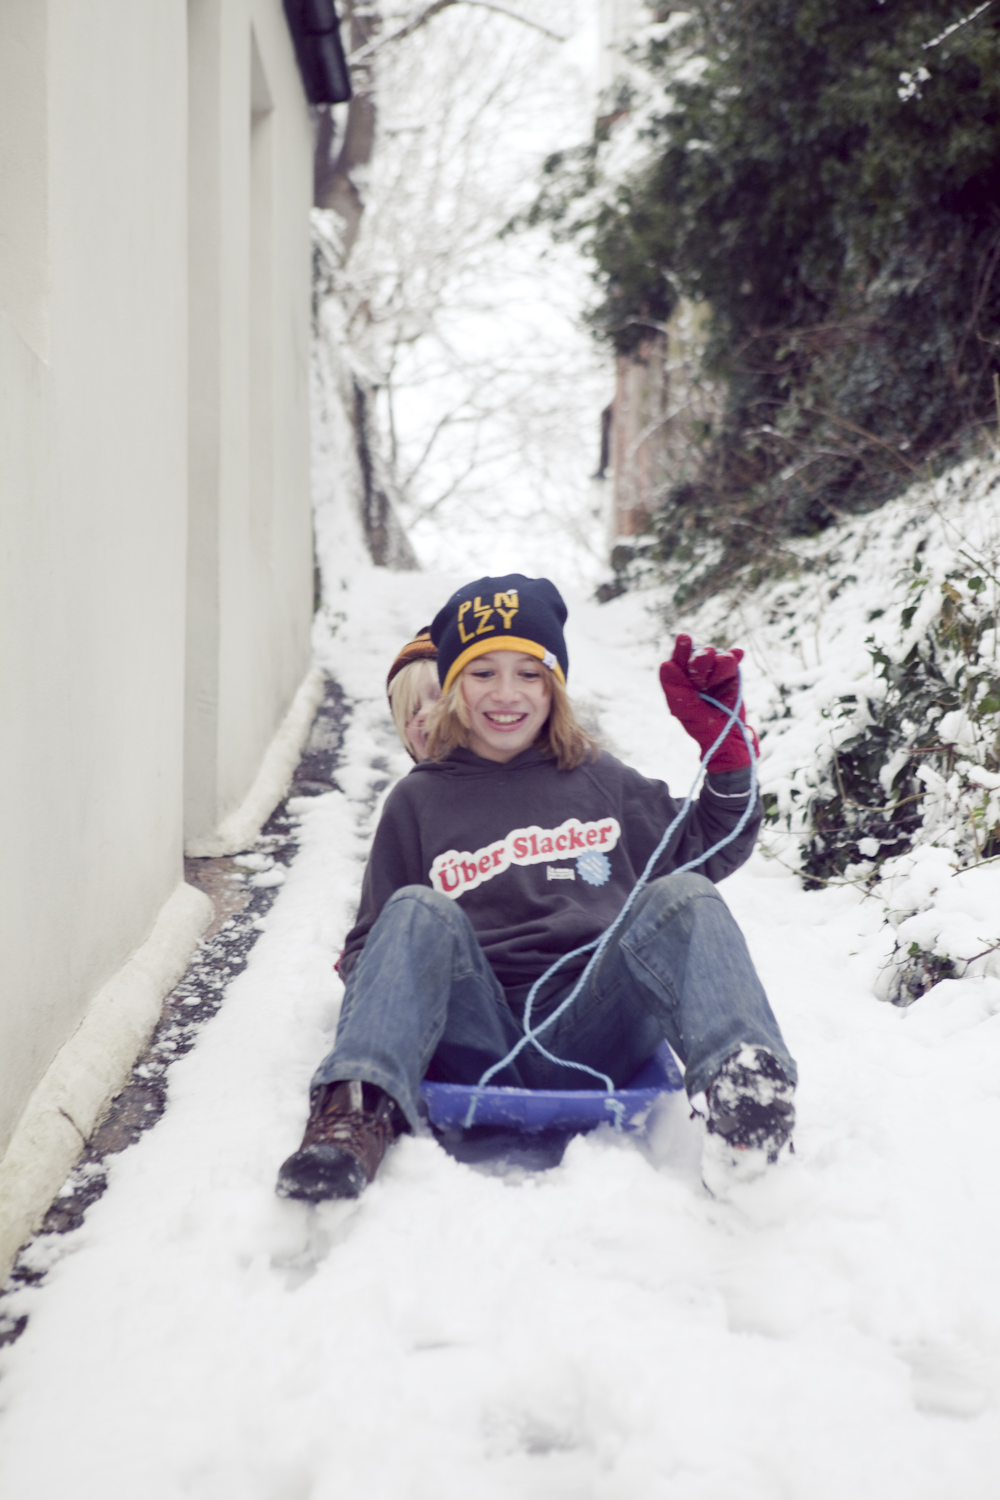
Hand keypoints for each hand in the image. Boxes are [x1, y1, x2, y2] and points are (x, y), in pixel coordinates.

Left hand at [658, 635, 758, 771]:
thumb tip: (665, 664)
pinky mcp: (732, 676)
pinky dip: (734, 656)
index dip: (681, 648)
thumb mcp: (685, 709)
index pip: (679, 659)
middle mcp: (697, 674)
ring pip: (718, 657)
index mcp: (681, 680)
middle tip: (703, 678)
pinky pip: (733, 661)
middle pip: (699, 655)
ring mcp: (715, 673)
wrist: (727, 738)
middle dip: (701, 662)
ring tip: (719, 680)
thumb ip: (676, 688)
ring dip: (719, 666)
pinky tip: (738, 653)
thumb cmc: (702, 726)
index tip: (684, 638)